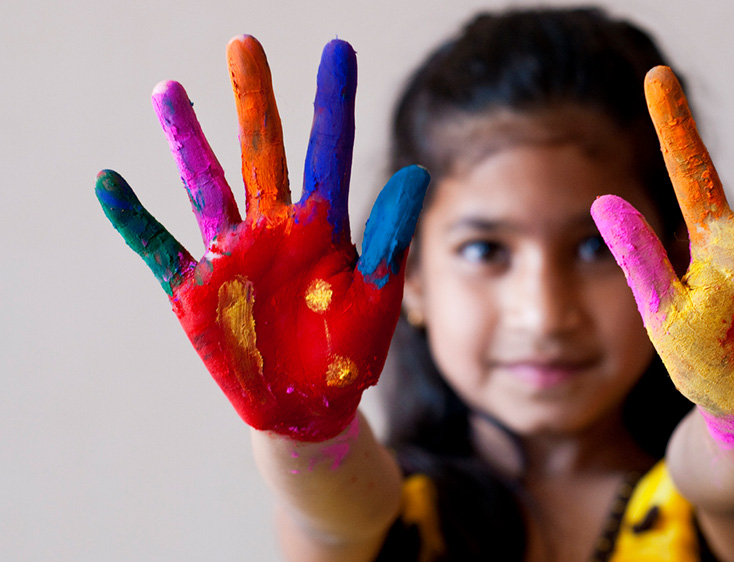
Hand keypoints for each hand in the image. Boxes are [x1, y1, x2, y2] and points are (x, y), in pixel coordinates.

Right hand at [96, 36, 428, 441]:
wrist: (311, 407)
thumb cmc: (350, 351)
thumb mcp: (378, 297)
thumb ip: (390, 237)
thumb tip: (416, 172)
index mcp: (325, 228)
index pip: (330, 153)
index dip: (333, 103)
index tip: (337, 49)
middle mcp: (275, 229)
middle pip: (263, 152)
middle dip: (254, 100)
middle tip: (244, 43)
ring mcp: (233, 255)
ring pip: (206, 185)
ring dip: (186, 141)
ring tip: (168, 90)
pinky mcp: (196, 290)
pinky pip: (160, 247)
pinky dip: (134, 219)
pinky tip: (111, 182)